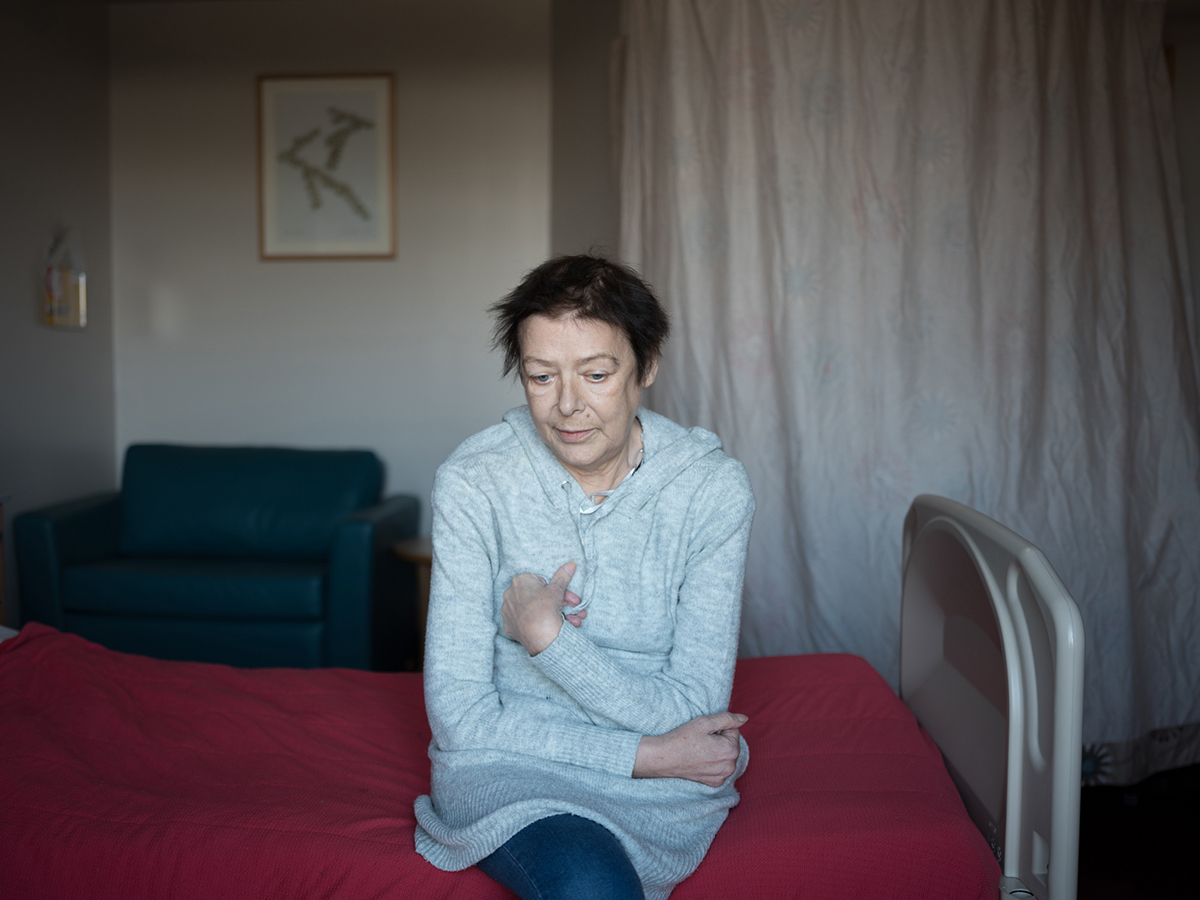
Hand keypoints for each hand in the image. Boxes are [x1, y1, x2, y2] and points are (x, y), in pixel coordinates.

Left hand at [501, 562, 584, 655]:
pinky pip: (525, 622)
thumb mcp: (557, 590)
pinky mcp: (510, 627)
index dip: (553, 589)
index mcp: (519, 581)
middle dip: (557, 602)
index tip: (562, 596)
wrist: (541, 637)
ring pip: (533, 610)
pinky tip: (551, 627)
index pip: (539, 581)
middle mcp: (509, 595)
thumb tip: (570, 565)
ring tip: (569, 620)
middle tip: (571, 607)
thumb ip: (562, 576)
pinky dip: (538, 623)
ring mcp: (508, 612)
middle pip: (537, 597)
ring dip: (551, 614)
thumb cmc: (546, 610)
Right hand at [633, 711, 747, 785]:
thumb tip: (744, 719)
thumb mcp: (705, 722)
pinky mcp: (714, 782)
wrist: (665, 758)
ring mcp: (722, 776)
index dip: (719, 727)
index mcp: (731, 750)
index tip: (705, 732)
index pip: (733, 730)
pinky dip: (714, 763)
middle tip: (701, 740)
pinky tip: (700, 760)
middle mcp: (730, 766)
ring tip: (700, 749)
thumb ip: (727, 718)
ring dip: (717, 750)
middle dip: (719, 739)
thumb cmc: (684, 738)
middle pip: (731, 744)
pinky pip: (720, 768)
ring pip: (726, 755)